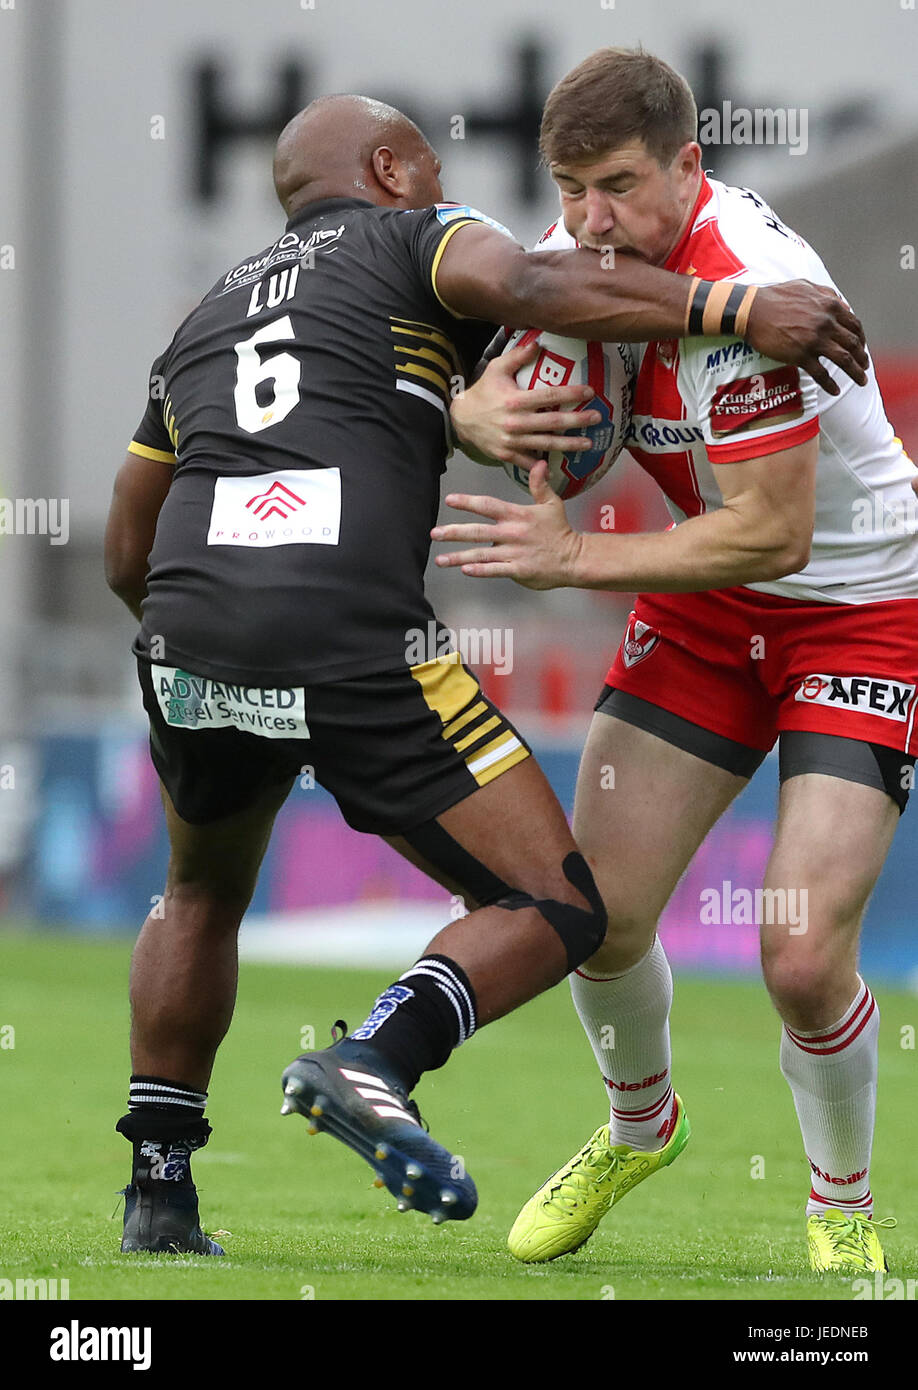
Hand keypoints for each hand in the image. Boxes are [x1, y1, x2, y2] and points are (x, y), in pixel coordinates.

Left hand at [431, 460, 582, 588]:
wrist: (574, 558)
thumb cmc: (560, 530)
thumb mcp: (552, 503)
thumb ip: (540, 485)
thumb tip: (539, 463)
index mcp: (517, 515)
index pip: (487, 505)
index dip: (467, 502)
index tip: (449, 500)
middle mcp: (512, 533)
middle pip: (477, 532)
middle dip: (454, 532)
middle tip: (434, 533)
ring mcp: (514, 553)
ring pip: (481, 554)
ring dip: (458, 557)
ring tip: (440, 560)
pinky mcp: (518, 570)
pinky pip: (495, 570)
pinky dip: (479, 570)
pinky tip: (464, 570)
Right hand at [450, 337, 601, 469]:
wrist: (462, 419)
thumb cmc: (483, 392)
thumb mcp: (496, 369)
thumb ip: (518, 356)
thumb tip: (539, 342)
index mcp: (516, 401)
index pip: (550, 397)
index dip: (572, 394)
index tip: (590, 392)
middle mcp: (516, 423)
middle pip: (553, 423)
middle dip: (578, 421)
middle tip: (597, 418)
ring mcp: (512, 442)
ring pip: (546, 444)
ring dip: (569, 445)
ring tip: (588, 444)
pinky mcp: (507, 455)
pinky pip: (529, 462)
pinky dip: (543, 465)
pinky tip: (559, 464)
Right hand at [744, 281, 867, 395]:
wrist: (752, 310)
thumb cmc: (776, 297)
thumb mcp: (806, 286)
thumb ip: (826, 294)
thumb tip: (842, 304)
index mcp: (830, 306)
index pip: (854, 325)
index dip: (861, 338)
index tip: (861, 347)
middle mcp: (826, 323)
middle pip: (853, 344)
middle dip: (862, 357)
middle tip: (864, 366)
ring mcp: (814, 340)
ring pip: (843, 359)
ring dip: (855, 372)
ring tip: (861, 381)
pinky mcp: (800, 355)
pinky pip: (821, 373)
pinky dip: (830, 384)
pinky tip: (835, 391)